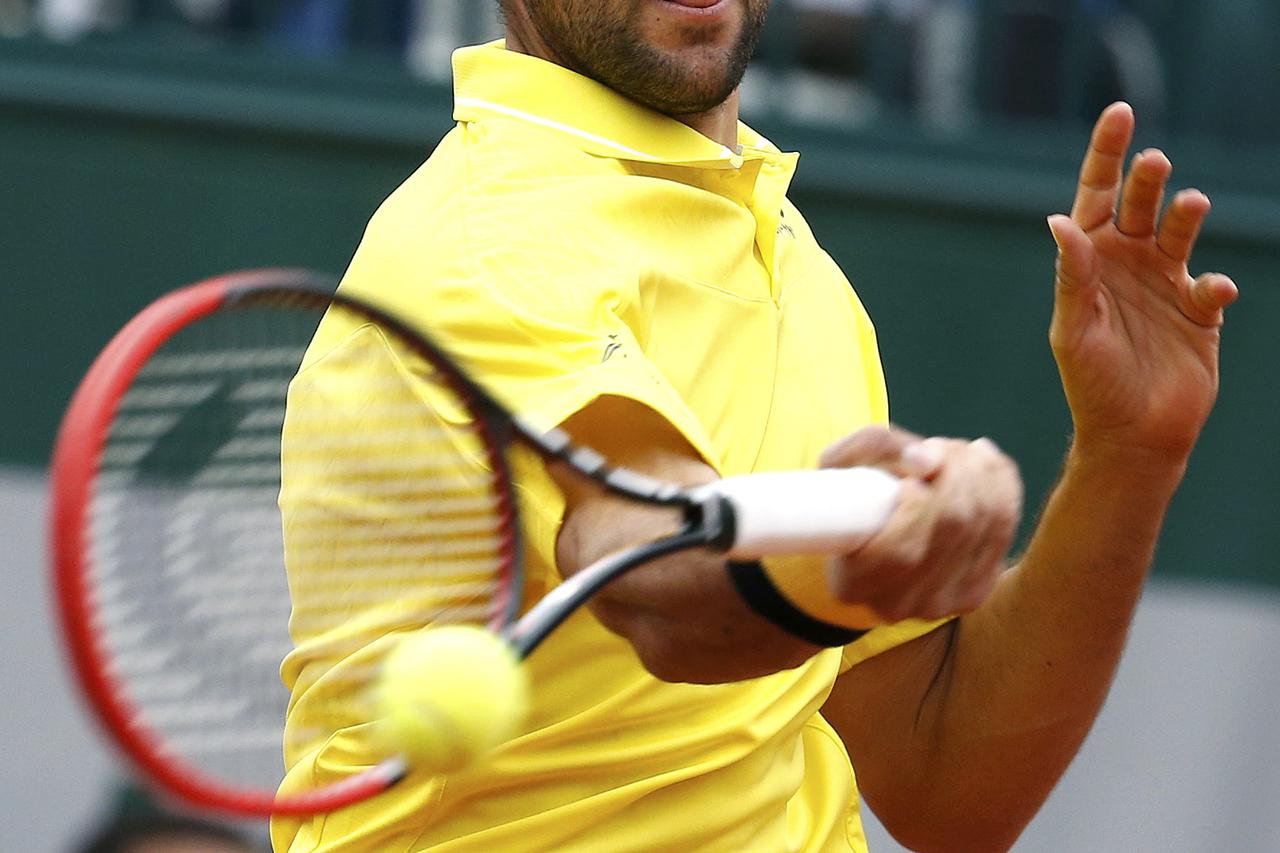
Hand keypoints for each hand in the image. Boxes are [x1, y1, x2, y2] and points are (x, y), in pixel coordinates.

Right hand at [818, 426, 1022, 621]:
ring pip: (986, 525)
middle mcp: (898, 605)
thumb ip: (874, 448)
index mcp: (853, 584)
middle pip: (954, 528)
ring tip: (956, 451)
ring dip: (979, 471)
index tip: (907, 477)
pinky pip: (1005, 529)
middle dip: (955, 470)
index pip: (903, 550)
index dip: (918, 503)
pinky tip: (983, 461)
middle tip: (937, 447)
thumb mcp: (839, 463)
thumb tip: (928, 459)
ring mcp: (940, 605)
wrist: (866, 540)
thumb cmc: (849, 497)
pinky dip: (1001, 484)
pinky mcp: (974, 592)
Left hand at [1047, 103, 1237, 462]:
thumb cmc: (1091, 383)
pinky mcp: (1200, 312)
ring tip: (1189, 205)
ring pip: (1181, 233)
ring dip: (1185, 215)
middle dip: (1148, 180)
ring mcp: (1167, 285)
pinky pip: (1212, 286)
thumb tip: (1060, 220)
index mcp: (1091, 261)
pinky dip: (1215, 284)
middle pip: (1141, 205)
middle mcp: (1129, 264)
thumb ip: (1072, 276)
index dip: (1106, 154)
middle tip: (1154, 164)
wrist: (1131, 434)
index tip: (1120, 113)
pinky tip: (1211, 290)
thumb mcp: (1073, 329)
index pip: (1096, 195)